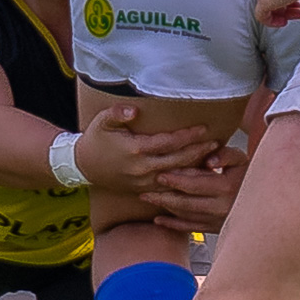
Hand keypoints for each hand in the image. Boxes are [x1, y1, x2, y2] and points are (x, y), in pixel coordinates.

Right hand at [73, 105, 217, 192]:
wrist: (83, 166)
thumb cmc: (96, 139)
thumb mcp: (102, 121)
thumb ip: (118, 114)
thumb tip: (134, 110)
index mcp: (136, 150)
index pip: (169, 142)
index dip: (188, 135)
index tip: (204, 128)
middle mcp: (142, 168)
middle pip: (178, 160)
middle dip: (198, 151)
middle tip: (216, 142)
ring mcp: (144, 181)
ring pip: (176, 176)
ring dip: (195, 168)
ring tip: (213, 159)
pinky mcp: (143, 189)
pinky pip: (169, 187)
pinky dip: (184, 181)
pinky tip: (198, 176)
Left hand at [142, 146, 249, 233]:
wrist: (265, 201)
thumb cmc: (249, 175)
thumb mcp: (241, 159)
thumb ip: (225, 154)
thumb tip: (209, 160)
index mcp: (226, 187)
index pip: (194, 184)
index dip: (175, 179)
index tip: (159, 175)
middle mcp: (220, 207)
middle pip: (185, 202)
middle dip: (164, 196)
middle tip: (145, 190)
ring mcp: (217, 220)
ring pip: (185, 215)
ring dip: (165, 208)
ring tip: (149, 199)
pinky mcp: (216, 229)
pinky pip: (191, 229)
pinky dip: (173, 225)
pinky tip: (159, 220)